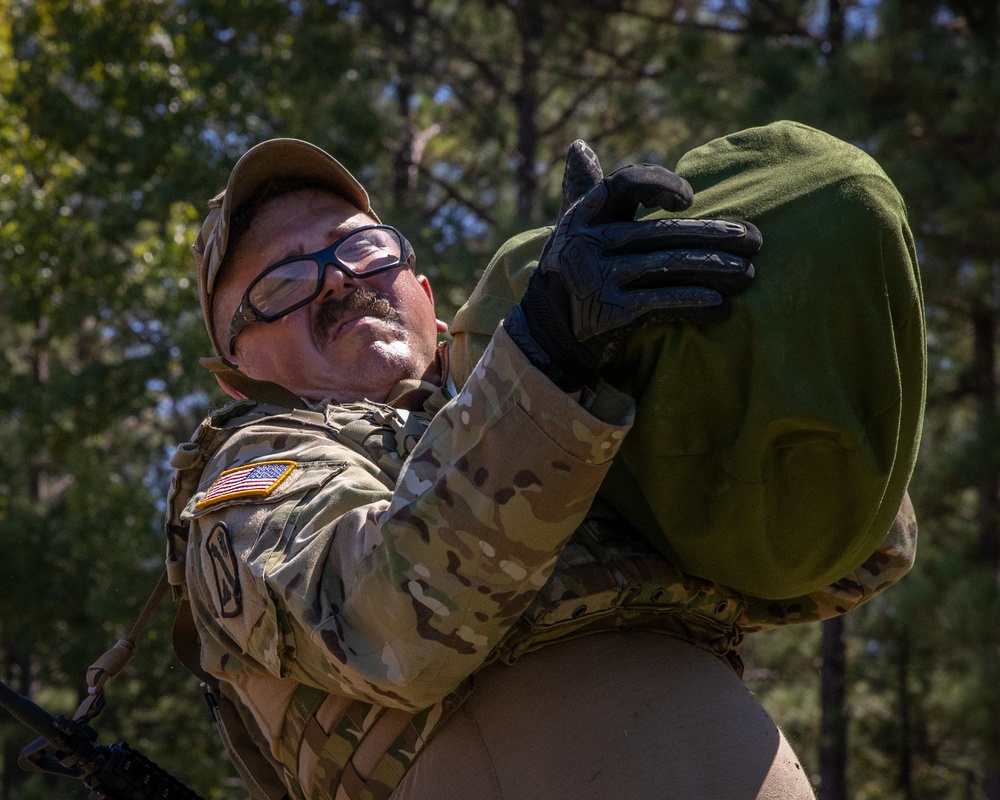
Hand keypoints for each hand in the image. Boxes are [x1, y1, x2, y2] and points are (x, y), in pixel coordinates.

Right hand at [503, 140, 760, 390]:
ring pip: (667, 267)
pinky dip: (693, 304)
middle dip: (713, 235)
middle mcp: (589, 244)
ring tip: (749, 274)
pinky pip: (660, 303)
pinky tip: (721, 306)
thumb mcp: (571, 226)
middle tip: (756, 240)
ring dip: (714, 270)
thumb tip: (579, 146)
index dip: (659, 185)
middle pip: (661, 233)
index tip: (689, 199)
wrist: (546, 331)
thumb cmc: (570, 268)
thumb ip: (582, 187)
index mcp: (585, 215)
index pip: (624, 185)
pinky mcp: (610, 313)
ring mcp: (599, 279)